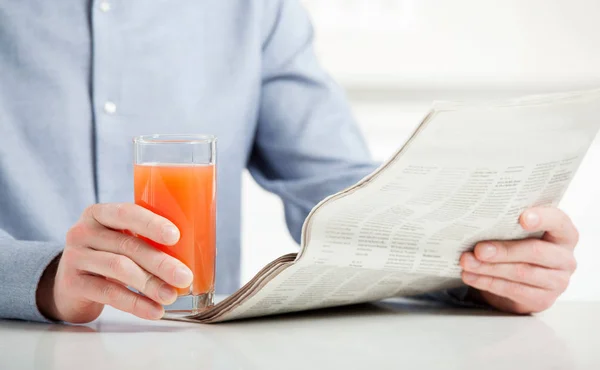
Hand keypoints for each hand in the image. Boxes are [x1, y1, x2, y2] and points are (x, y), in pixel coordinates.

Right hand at [36, 203, 193, 322]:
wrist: (70, 283)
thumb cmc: (108, 254)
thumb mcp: (121, 239)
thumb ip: (146, 238)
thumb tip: (193, 251)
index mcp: (100, 213)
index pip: (126, 213)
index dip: (151, 224)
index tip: (175, 236)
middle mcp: (83, 231)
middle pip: (127, 246)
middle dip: (160, 263)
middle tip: (184, 276)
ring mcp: (74, 257)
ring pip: (119, 269)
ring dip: (150, 284)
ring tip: (171, 296)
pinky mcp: (72, 284)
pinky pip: (109, 294)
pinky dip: (135, 303)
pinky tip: (154, 310)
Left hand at [459, 207, 577, 313]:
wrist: (519, 280)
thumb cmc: (519, 247)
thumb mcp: (518, 233)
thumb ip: (508, 225)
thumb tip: (478, 222)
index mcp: (563, 234)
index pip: (559, 221)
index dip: (542, 218)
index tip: (522, 218)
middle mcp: (565, 258)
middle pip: (535, 251)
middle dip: (503, 250)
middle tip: (479, 250)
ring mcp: (557, 281)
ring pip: (521, 273)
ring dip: (489, 268)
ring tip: (467, 262)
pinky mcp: (542, 300)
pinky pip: (513, 290)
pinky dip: (487, 282)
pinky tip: (471, 276)